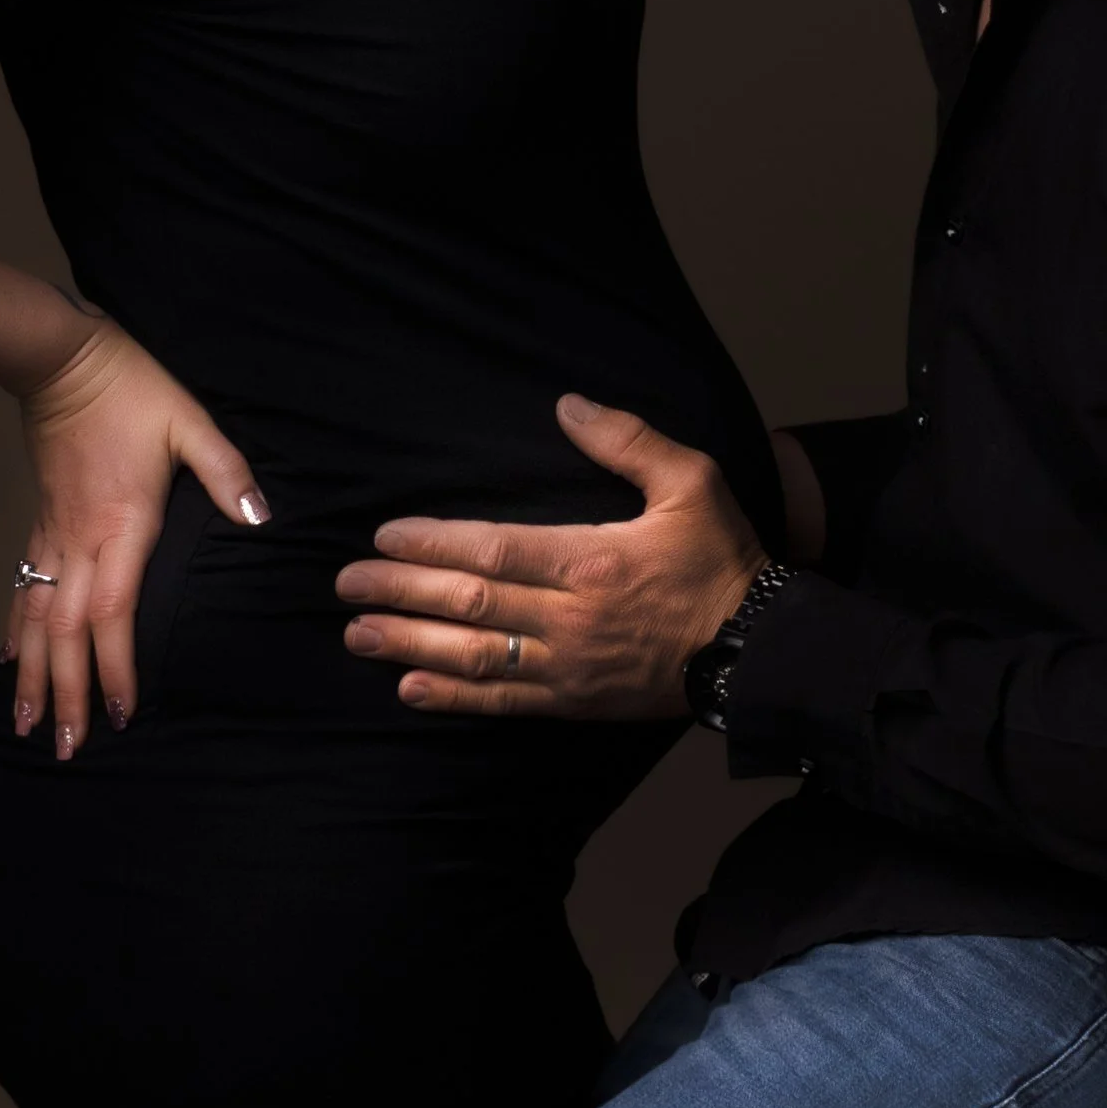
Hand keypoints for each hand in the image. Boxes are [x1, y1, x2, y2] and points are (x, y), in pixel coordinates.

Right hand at [6, 321, 267, 756]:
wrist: (63, 362)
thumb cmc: (132, 390)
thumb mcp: (191, 422)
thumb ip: (227, 471)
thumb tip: (259, 515)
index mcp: (122, 525)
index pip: (116, 614)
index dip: (116, 666)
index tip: (119, 713)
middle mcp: (81, 541)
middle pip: (69, 633)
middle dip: (66, 694)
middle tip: (66, 748)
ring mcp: (55, 535)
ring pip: (38, 620)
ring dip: (33, 675)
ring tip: (26, 724)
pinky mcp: (43, 524)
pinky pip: (25, 589)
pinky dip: (17, 630)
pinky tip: (10, 660)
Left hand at [336, 394, 763, 719]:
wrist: (760, 648)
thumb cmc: (723, 560)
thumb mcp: (692, 482)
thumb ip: (627, 440)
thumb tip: (567, 405)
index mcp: (591, 560)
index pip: (493, 549)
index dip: (432, 542)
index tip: (385, 534)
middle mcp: (570, 617)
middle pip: (469, 603)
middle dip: (400, 591)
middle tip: (346, 583)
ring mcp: (569, 666)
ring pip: (474, 656)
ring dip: (410, 645)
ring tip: (358, 634)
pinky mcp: (575, 703)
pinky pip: (503, 702)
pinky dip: (453, 698)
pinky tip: (409, 691)